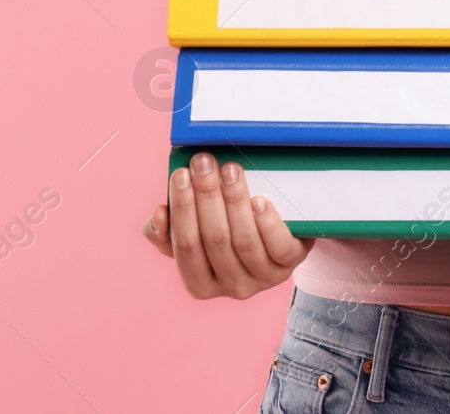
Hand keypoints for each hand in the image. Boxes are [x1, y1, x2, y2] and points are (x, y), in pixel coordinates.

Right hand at [142, 151, 314, 299]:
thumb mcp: (193, 236)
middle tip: (204, 162)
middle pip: (215, 239)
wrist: (278, 239)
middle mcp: (231, 287)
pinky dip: (267, 222)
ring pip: (245, 240)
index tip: (180, 174)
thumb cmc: (226, 235)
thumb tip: (159, 213)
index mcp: (200, 284)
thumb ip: (165, 230)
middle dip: (206, 195)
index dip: (181, 209)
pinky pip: (279, 247)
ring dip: (235, 200)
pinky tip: (258, 200)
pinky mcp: (290, 265)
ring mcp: (263, 279)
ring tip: (230, 169)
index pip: (185, 246)